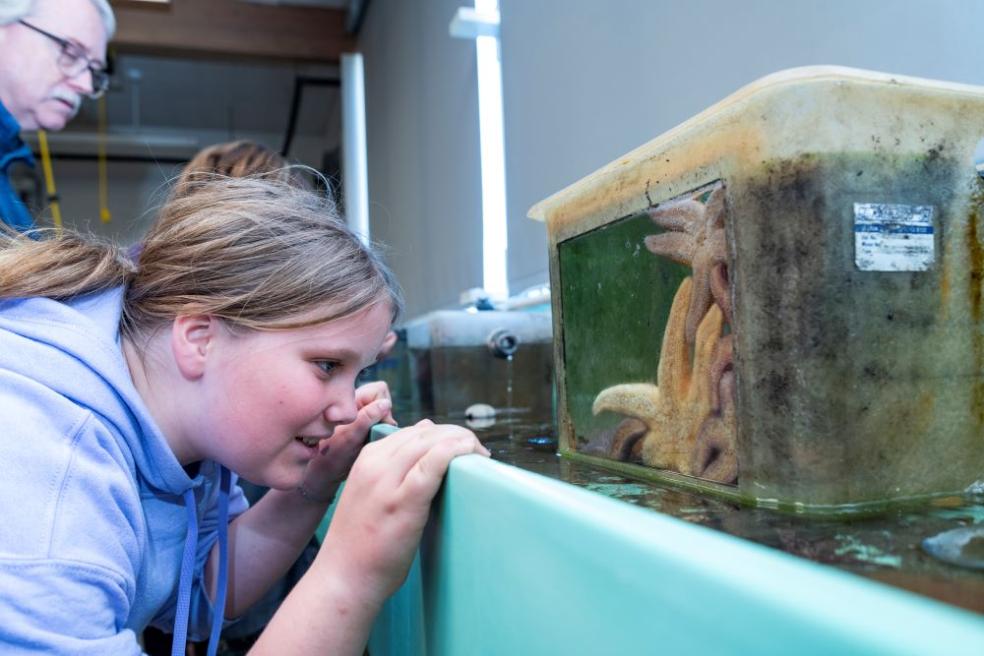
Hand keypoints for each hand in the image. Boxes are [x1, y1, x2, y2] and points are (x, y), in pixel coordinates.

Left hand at [300, 381, 396, 499]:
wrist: (321, 475)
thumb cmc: (331, 456)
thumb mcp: (350, 437)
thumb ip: (367, 418)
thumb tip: (386, 404)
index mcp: (350, 400)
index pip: (379, 390)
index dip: (383, 405)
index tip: (379, 425)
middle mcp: (356, 405)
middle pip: (383, 400)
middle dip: (383, 417)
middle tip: (375, 434)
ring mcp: (360, 416)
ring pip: (383, 414)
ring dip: (381, 427)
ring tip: (369, 441)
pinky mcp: (363, 428)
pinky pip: (380, 425)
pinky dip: (379, 433)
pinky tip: (369, 445)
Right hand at [316, 419, 489, 602]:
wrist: (343, 577)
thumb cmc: (362, 543)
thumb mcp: (371, 494)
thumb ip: (394, 469)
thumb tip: (426, 437)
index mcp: (367, 459)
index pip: (412, 432)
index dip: (442, 434)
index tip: (461, 447)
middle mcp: (374, 464)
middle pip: (425, 433)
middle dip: (456, 435)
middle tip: (477, 453)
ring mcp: (386, 481)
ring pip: (430, 442)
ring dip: (461, 441)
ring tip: (479, 456)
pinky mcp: (402, 501)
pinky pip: (433, 463)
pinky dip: (454, 451)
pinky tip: (469, 453)